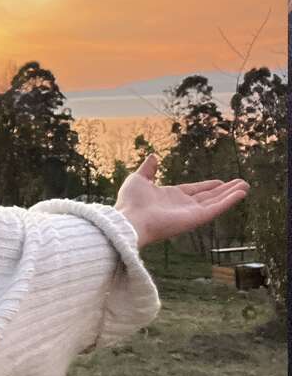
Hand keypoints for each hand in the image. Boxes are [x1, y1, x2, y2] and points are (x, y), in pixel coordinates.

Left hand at [114, 154, 249, 248]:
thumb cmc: (130, 202)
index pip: (194, 191)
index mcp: (170, 197)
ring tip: (245, 186)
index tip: (220, 181)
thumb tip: (153, 156)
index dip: (208, 186)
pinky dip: (229, 201)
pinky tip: (241, 194)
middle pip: (209, 197)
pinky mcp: (196, 219)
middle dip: (225, 190)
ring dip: (231, 194)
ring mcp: (190, 213)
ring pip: (216, 202)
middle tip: (241, 183)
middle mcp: (183, 206)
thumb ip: (148, 169)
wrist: (129, 218)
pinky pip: (216, 209)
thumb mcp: (139, 178)